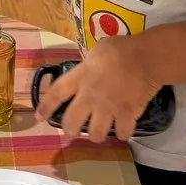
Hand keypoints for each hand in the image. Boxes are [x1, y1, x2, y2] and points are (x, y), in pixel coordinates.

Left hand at [35, 35, 159, 142]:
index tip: (39, 117)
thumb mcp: (97, 51)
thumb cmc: (121, 48)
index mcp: (81, 77)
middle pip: (71, 122)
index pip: (56, 93)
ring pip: (95, 134)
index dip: (45, 106)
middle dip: (70, 130)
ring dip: (96, 135)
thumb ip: (88, 65)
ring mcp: (108, 107)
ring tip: (99, 132)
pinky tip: (123, 130)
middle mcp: (90, 96)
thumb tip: (87, 68)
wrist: (146, 57)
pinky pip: (122, 133)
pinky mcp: (127, 114)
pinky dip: (122, 133)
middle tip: (73, 131)